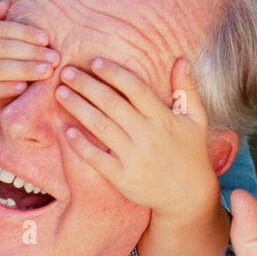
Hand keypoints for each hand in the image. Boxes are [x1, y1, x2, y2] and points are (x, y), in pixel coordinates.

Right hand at [0, 0, 59, 126]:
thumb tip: (9, 3)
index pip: (0, 28)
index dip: (25, 32)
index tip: (48, 38)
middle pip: (2, 47)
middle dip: (31, 51)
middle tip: (57, 57)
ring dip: (24, 68)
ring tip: (47, 71)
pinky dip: (4, 87)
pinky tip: (23, 88)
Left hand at [54, 55, 219, 221]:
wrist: (188, 196)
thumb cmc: (191, 152)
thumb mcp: (196, 119)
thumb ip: (187, 89)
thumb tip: (181, 59)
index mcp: (164, 118)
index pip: (135, 88)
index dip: (114, 73)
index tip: (94, 62)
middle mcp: (148, 135)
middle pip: (112, 104)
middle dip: (86, 85)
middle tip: (66, 72)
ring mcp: (134, 158)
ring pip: (101, 127)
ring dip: (78, 108)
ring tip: (60, 93)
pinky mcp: (123, 178)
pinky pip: (97, 159)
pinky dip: (80, 145)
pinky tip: (65, 130)